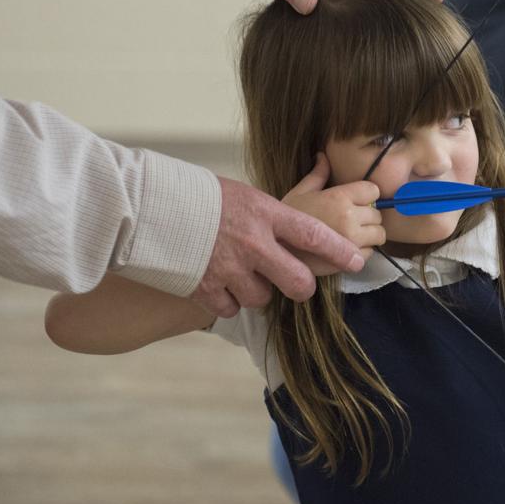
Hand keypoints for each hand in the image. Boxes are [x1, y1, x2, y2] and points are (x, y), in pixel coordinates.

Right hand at [191, 176, 365, 317]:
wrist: (148, 206)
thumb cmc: (197, 195)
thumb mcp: (243, 195)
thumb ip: (271, 215)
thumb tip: (293, 227)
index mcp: (265, 214)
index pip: (314, 235)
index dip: (339, 251)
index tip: (356, 261)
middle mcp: (253, 244)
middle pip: (298, 281)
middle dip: (302, 288)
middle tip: (299, 286)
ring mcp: (230, 269)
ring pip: (263, 298)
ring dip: (257, 292)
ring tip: (242, 274)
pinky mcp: (206, 288)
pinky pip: (231, 308)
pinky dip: (228, 302)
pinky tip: (219, 285)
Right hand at [281, 153, 383, 271]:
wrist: (275, 253)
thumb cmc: (285, 222)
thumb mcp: (299, 193)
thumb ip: (317, 174)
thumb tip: (323, 156)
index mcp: (338, 197)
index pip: (373, 190)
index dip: (366, 195)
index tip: (357, 202)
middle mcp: (349, 217)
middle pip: (377, 214)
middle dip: (367, 217)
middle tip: (351, 221)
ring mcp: (352, 240)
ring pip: (379, 234)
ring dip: (369, 235)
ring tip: (351, 236)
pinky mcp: (351, 261)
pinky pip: (371, 253)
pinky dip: (362, 252)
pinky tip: (345, 250)